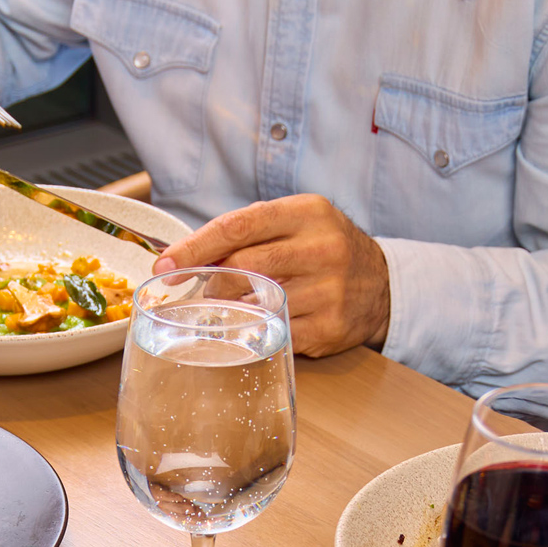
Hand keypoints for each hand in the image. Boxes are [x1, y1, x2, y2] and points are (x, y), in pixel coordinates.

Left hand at [154, 195, 391, 357]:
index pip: (237, 226)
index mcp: (306, 213)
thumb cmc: (323, 248)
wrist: (381, 284)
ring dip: (233, 309)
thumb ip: (248, 232)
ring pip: (254, 304)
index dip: (195, 248)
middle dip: (213, 283)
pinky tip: (259, 324)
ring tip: (239, 305)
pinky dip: (256, 331)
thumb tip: (186, 255)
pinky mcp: (328, 327)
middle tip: (208, 291)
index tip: (166, 266)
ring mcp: (327, 290)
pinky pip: (273, 333)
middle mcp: (321, 248)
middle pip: (241, 268)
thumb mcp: (295, 223)